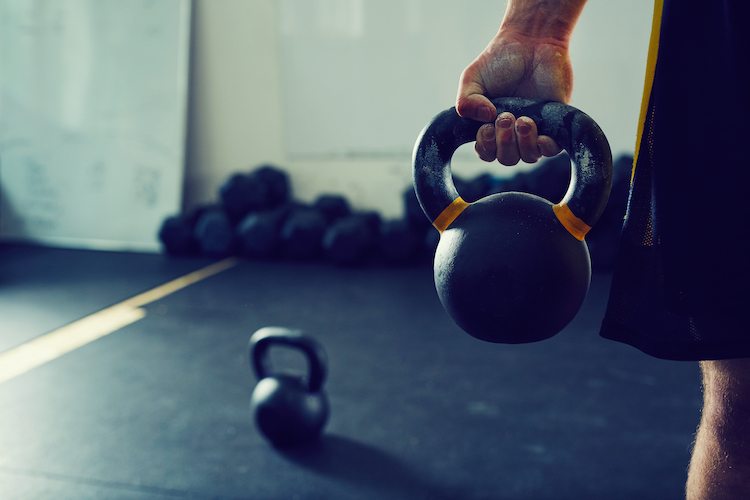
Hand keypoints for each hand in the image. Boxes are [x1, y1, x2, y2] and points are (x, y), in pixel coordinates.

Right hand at [456, 33, 571, 164]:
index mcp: (490, 126)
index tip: (486, 127)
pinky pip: (552, 149)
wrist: (531, 41)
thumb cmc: (499, 60)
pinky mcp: (556, 123)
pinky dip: (545, 147)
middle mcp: (513, 132)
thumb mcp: (471, 78)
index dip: (486, 147)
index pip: (487, 153)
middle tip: (506, 117)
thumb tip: (484, 119)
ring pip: (529, 157)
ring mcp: (535, 128)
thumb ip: (465, 101)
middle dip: (504, 143)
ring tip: (524, 120)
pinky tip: (539, 132)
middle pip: (508, 158)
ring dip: (524, 143)